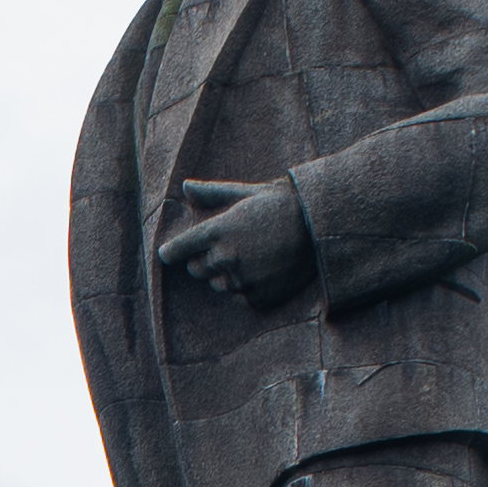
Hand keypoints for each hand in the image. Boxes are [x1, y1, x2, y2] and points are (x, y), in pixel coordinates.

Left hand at [163, 174, 315, 306]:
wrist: (319, 228)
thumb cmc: (281, 205)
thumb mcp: (245, 193)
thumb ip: (212, 193)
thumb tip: (185, 187)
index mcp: (218, 231)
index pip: (178, 250)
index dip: (172, 251)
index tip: (168, 253)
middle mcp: (226, 258)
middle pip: (197, 270)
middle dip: (206, 259)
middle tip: (229, 246)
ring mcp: (242, 281)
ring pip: (219, 285)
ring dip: (227, 275)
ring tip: (252, 257)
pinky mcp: (258, 299)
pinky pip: (241, 298)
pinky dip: (247, 288)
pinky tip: (264, 271)